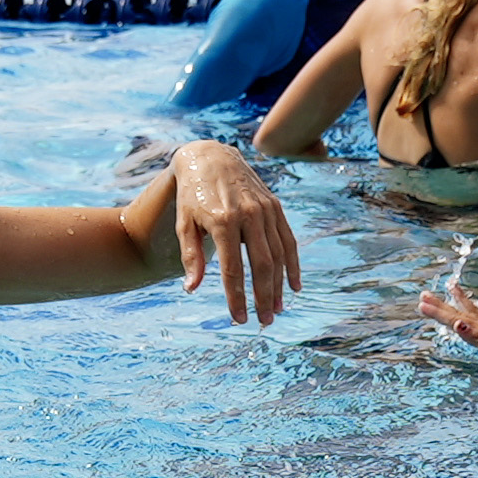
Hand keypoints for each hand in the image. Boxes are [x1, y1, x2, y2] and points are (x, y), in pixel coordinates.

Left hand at [169, 141, 301, 326]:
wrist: (210, 156)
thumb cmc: (192, 194)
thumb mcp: (184, 224)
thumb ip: (191, 257)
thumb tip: (192, 289)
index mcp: (223, 222)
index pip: (233, 270)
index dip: (236, 297)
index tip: (238, 319)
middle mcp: (248, 215)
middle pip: (261, 265)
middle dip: (264, 297)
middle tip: (264, 321)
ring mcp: (265, 210)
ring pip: (278, 255)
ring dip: (279, 286)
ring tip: (277, 309)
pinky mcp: (275, 206)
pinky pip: (288, 240)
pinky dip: (292, 264)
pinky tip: (293, 286)